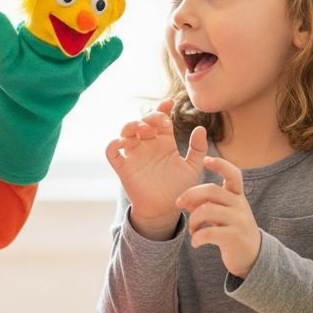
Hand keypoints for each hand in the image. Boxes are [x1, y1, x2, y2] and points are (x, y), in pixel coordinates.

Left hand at [0, 12, 123, 184]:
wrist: (24, 111)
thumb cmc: (11, 80)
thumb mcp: (4, 59)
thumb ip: (1, 40)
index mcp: (41, 29)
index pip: (55, 5)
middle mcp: (60, 38)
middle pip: (79, 15)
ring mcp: (73, 56)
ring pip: (91, 35)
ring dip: (103, 20)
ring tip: (116, 2)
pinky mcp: (82, 75)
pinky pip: (97, 62)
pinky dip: (107, 53)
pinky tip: (116, 44)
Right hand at [105, 100, 204, 240]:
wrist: (166, 211)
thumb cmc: (180, 189)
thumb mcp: (193, 168)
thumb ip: (198, 149)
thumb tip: (201, 128)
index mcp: (164, 142)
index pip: (161, 119)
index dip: (163, 108)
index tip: (170, 102)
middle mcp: (148, 145)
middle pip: (143, 121)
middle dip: (151, 117)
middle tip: (162, 122)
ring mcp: (134, 155)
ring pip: (126, 131)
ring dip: (133, 125)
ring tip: (144, 129)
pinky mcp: (124, 168)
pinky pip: (111, 152)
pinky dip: (113, 144)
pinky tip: (123, 142)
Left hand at [176, 156, 260, 278]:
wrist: (253, 257)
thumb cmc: (233, 231)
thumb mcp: (222, 214)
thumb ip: (206, 204)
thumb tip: (187, 199)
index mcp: (237, 196)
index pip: (233, 174)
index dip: (220, 164)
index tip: (206, 160)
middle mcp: (240, 205)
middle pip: (211, 190)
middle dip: (190, 194)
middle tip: (179, 204)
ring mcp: (239, 221)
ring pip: (206, 211)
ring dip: (192, 221)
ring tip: (192, 230)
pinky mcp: (234, 238)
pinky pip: (208, 233)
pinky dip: (196, 238)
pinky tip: (196, 243)